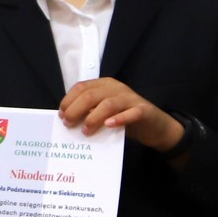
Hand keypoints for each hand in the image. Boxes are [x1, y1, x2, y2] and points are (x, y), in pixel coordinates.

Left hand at [59, 78, 183, 151]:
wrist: (155, 126)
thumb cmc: (126, 119)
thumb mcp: (105, 112)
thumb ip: (91, 111)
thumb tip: (68, 118)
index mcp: (105, 85)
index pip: (82, 87)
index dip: (68, 100)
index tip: (61, 115)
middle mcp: (117, 88)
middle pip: (91, 95)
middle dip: (75, 110)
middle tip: (69, 125)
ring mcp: (131, 99)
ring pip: (108, 104)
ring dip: (93, 118)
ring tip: (86, 131)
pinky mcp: (144, 111)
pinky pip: (131, 114)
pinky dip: (119, 119)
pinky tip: (109, 125)